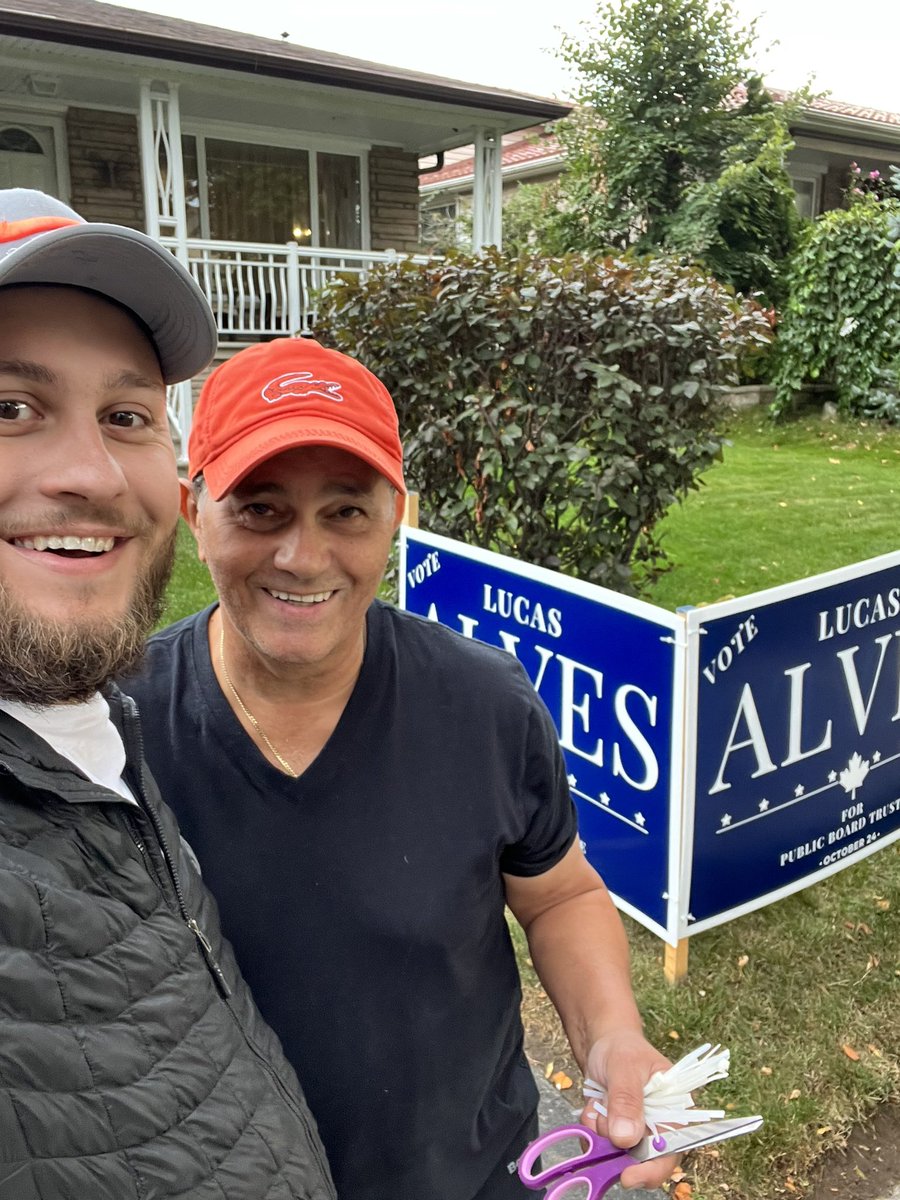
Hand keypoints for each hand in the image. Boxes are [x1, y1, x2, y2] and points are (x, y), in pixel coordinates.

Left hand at [580, 1029, 679, 1190]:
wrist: (603, 1044)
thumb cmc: (623, 1049)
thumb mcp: (625, 1066)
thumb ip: (627, 1100)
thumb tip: (626, 1138)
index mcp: (675, 1110)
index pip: (672, 1151)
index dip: (653, 1169)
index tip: (628, 1175)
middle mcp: (659, 1128)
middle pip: (644, 1160)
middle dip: (618, 1145)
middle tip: (603, 1122)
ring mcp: (636, 1133)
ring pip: (616, 1153)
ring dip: (602, 1131)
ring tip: (602, 1099)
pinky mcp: (615, 1133)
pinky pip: (599, 1144)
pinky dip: (591, 1128)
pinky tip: (594, 1105)